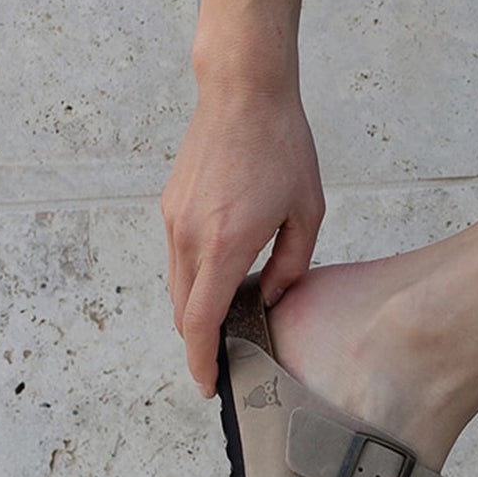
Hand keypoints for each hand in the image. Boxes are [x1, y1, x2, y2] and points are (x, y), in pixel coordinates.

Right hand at [162, 81, 326, 395]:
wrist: (243, 91)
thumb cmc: (282, 146)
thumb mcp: (307, 212)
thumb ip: (291, 266)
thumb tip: (271, 298)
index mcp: (226, 243)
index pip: (202, 321)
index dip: (203, 361)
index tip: (210, 385)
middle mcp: (190, 236)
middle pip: (184, 313)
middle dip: (202, 343)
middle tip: (229, 360)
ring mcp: (174, 220)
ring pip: (178, 288)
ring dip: (197, 311)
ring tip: (230, 322)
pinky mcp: (170, 206)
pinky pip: (178, 260)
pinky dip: (194, 281)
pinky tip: (224, 280)